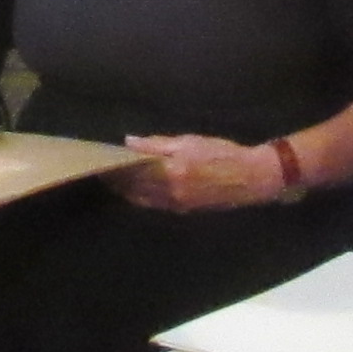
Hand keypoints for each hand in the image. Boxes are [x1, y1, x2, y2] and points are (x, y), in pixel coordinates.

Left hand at [118, 134, 271, 211]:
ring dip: (125, 190)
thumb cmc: (221, 153)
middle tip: (103, 170)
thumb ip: (158, 144)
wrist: (250, 178)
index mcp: (171, 170)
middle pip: (133, 187)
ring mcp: (175, 203)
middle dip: (117, 180)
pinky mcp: (181, 209)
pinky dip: (140, 197)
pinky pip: (153, 204)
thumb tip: (130, 142)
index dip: (116, 166)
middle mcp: (170, 191)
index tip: (102, 159)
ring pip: (140, 199)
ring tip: (113, 180)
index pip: (133, 170)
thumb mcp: (189, 141)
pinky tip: (134, 189)